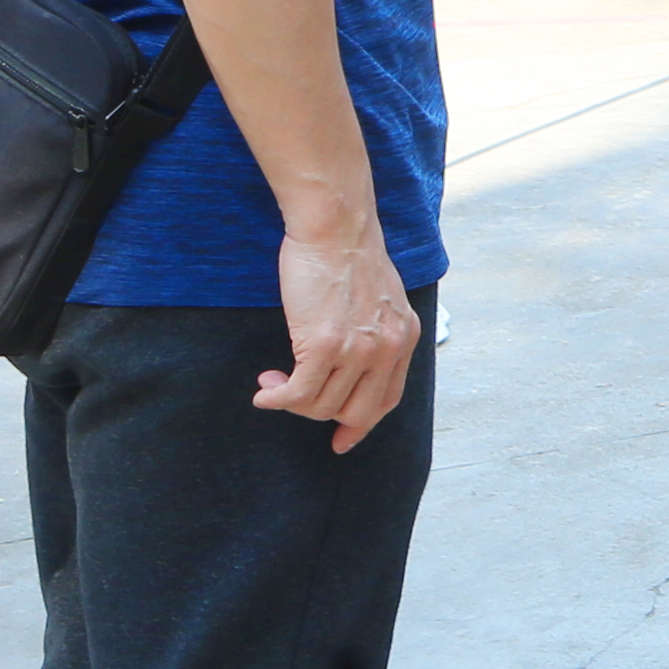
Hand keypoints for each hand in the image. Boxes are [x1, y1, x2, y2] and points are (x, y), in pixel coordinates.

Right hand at [257, 218, 418, 453]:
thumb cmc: (347, 257)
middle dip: (321, 416)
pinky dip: (275, 398)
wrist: (335, 229)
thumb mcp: (381, 298)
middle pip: (355, 412)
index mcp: (404, 338)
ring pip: (320, 406)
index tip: (341, 439)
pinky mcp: (324, 345)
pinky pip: (297, 394)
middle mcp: (387, 349)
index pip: (387, 400)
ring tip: (274, 380)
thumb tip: (354, 362)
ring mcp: (357, 350)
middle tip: (293, 400)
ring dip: (291, 401)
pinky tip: (264, 388)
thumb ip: (376, 331)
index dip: (361, 424)